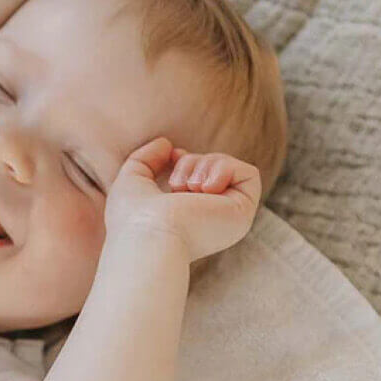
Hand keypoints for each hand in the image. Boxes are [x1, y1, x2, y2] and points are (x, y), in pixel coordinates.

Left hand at [104, 138, 261, 261]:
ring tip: (188, 188)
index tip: (172, 159)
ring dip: (203, 166)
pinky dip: (224, 169)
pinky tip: (205, 189)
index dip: (186, 160)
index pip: (199, 175)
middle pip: (211, 167)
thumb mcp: (132, 179)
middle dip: (191, 162)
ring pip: (227, 168)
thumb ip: (146, 159)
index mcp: (188, 216)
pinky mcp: (243, 213)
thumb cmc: (134, 216)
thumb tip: (167, 145)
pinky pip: (248, 173)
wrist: (150, 235)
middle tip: (176, 184)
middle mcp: (211, 219)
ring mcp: (228, 217)